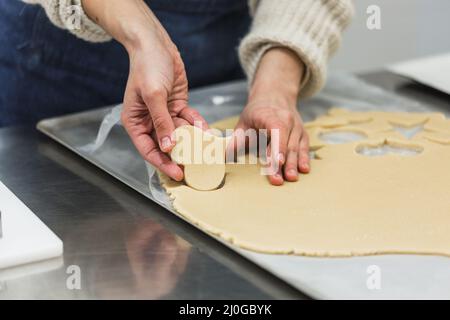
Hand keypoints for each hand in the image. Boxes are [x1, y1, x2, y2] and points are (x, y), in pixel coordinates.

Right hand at [82, 0, 207, 180]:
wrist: (156, 44)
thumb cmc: (147, 66)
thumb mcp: (154, 95)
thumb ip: (161, 122)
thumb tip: (167, 146)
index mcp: (136, 122)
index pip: (148, 150)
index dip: (162, 163)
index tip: (178, 173)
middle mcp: (149, 122)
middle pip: (165, 146)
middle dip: (180, 155)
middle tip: (196, 165)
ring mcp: (164, 115)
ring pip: (180, 134)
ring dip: (192, 140)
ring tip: (205, 149)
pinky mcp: (176, 106)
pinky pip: (189, 121)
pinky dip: (197, 124)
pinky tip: (205, 130)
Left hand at [236, 48, 309, 185]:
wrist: (274, 97)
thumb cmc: (257, 112)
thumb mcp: (243, 122)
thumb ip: (236, 139)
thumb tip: (225, 154)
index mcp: (271, 115)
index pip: (277, 131)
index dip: (277, 146)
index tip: (277, 161)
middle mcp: (287, 119)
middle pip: (286, 143)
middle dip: (283, 163)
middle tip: (278, 179)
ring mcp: (297, 127)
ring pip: (296, 147)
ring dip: (294, 164)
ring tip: (291, 178)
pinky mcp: (302, 134)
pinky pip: (305, 147)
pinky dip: (305, 158)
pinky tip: (304, 170)